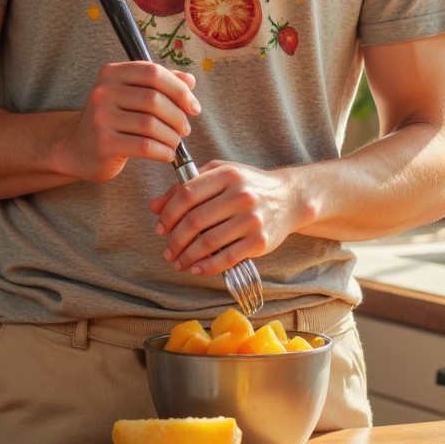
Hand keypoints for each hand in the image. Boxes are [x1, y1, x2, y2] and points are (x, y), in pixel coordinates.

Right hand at [55, 61, 199, 183]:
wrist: (76, 148)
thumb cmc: (111, 119)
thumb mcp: (130, 94)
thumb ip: (159, 84)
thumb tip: (190, 80)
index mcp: (112, 73)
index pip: (153, 72)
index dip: (179, 89)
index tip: (193, 106)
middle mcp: (103, 92)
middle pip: (154, 99)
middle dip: (178, 115)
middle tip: (185, 128)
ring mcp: (101, 118)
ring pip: (151, 124)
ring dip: (172, 136)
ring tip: (175, 142)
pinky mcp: (104, 144)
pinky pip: (144, 146)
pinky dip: (163, 151)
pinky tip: (166, 154)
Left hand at [149, 160, 315, 275]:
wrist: (290, 197)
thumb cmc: (248, 185)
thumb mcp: (220, 175)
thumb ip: (187, 187)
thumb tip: (154, 206)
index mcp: (227, 175)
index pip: (187, 195)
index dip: (168, 214)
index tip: (160, 228)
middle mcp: (240, 195)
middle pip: (195, 220)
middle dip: (175, 240)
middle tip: (168, 250)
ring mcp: (252, 219)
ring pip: (209, 242)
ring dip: (188, 256)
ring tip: (179, 262)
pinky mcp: (260, 241)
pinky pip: (228, 258)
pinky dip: (208, 266)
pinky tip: (197, 269)